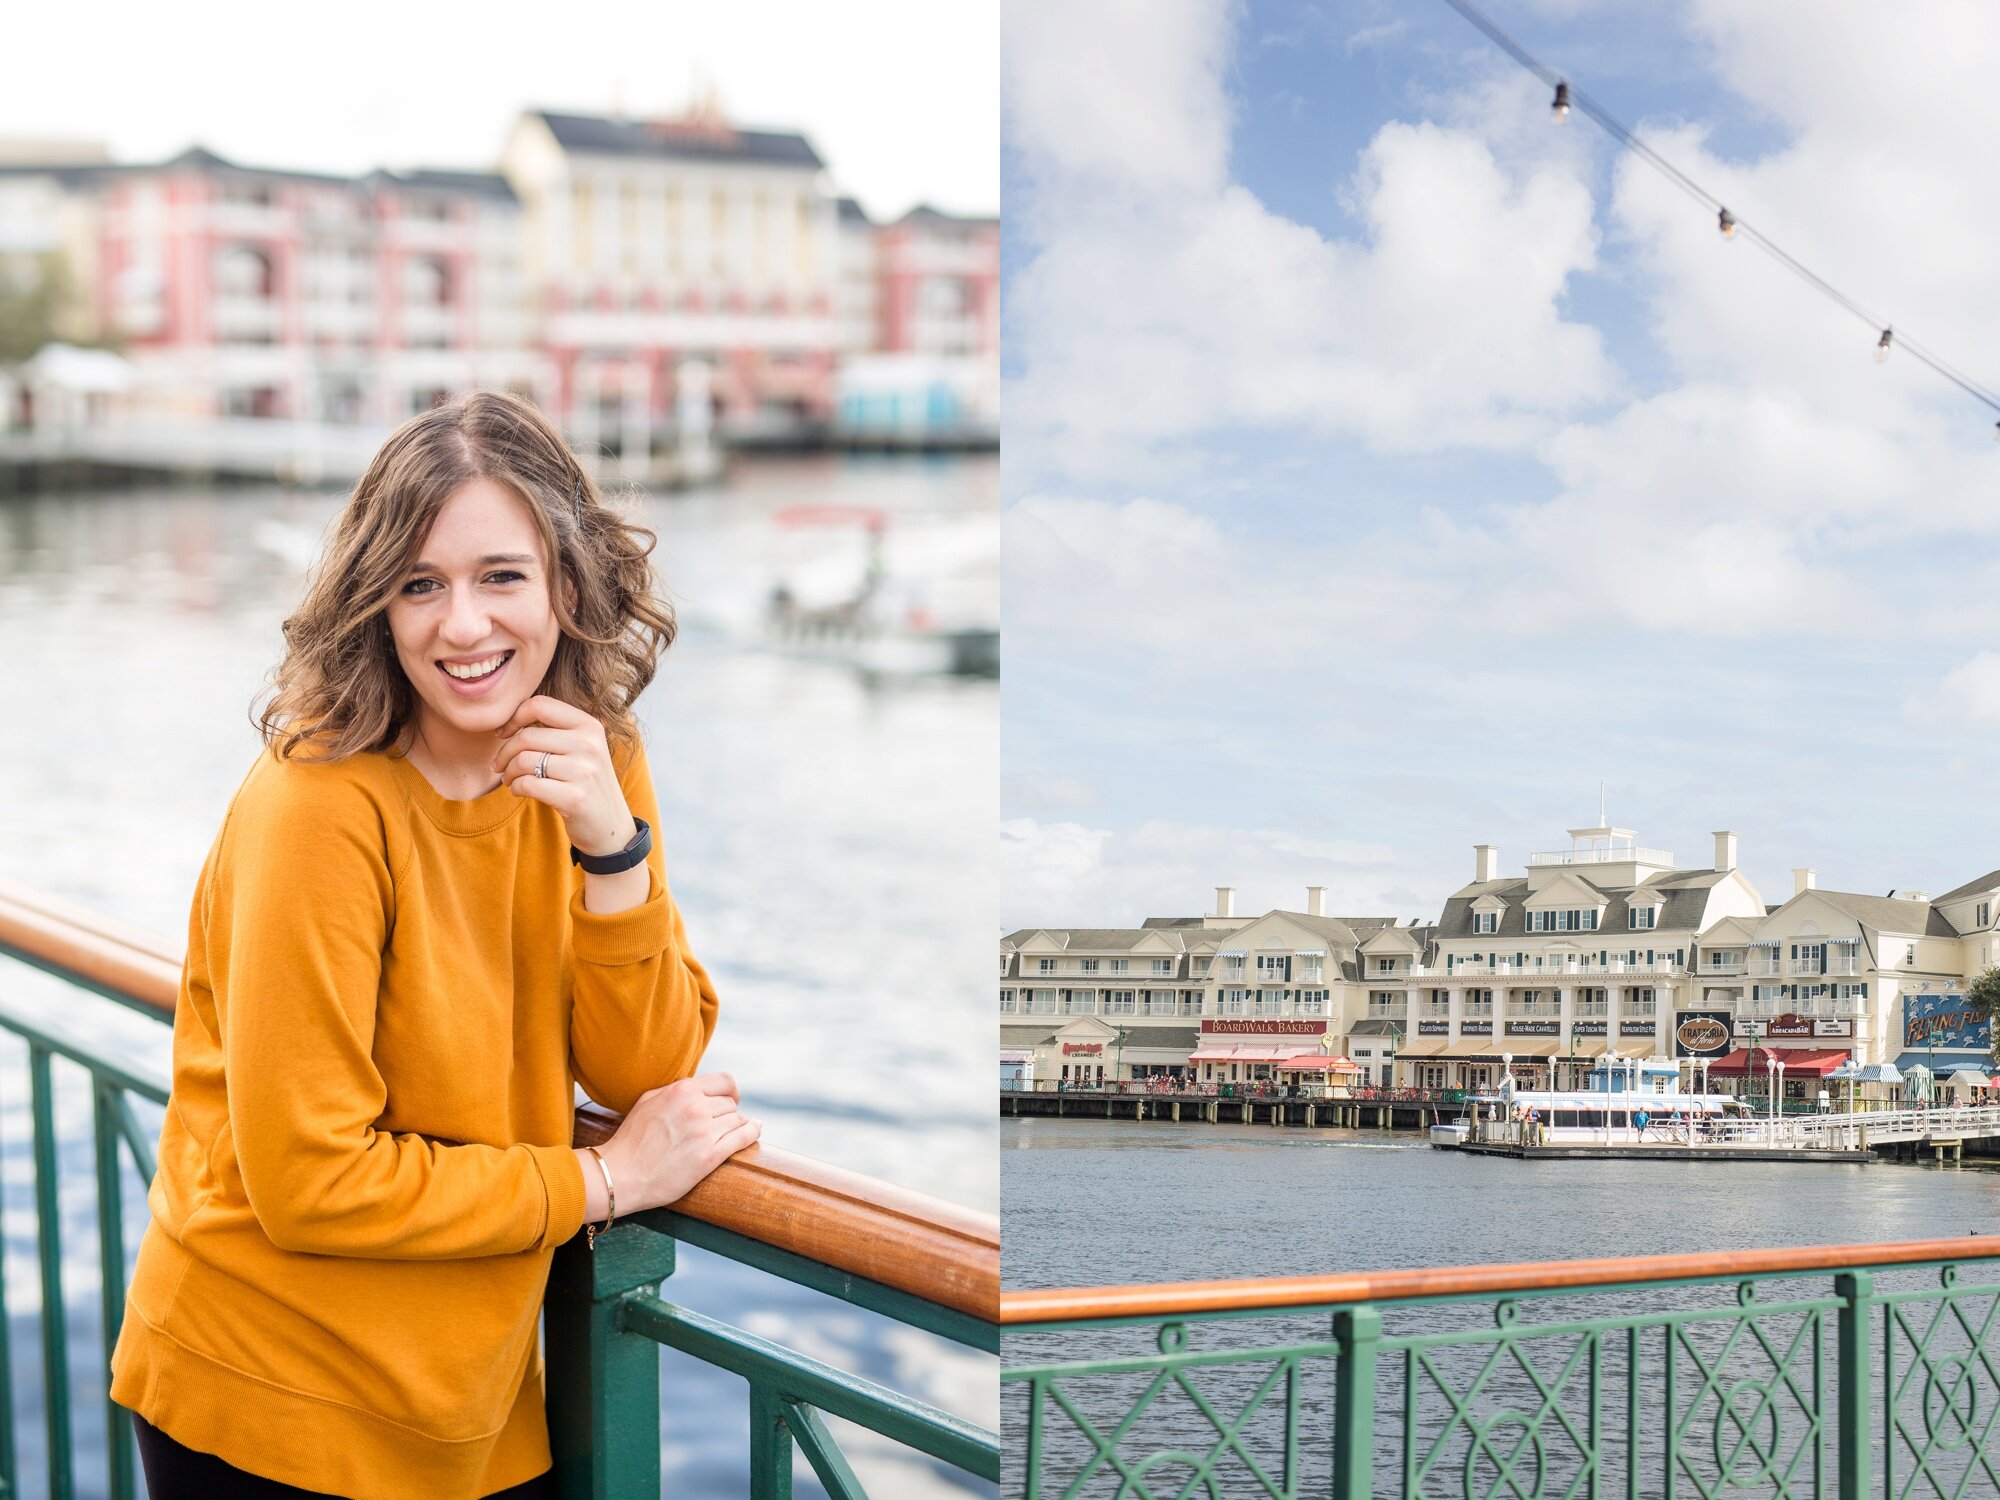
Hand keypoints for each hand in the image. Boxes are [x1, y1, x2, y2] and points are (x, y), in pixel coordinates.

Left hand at [493, 695, 635, 855]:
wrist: (609, 825)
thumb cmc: (586, 783)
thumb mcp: (582, 749)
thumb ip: (555, 730)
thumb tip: (509, 719)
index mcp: (590, 726)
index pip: (540, 705)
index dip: (514, 717)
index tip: (504, 733)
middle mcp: (589, 744)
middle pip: (527, 736)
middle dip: (504, 752)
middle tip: (500, 765)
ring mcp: (584, 771)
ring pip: (523, 760)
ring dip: (509, 773)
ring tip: (510, 780)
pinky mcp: (574, 797)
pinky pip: (527, 784)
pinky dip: (515, 788)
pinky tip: (519, 791)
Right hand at [597, 1074, 760, 1211]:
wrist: (620, 1174)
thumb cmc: (631, 1140)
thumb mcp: (650, 1101)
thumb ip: (676, 1090)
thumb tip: (699, 1088)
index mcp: (682, 1090)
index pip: (725, 1081)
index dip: (731, 1092)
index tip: (731, 1101)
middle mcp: (696, 1107)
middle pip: (730, 1104)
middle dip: (727, 1114)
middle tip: (718, 1127)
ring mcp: (704, 1132)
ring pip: (738, 1120)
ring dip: (736, 1127)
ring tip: (730, 1135)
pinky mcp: (710, 1156)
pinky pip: (743, 1138)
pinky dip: (752, 1133)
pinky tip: (754, 1131)